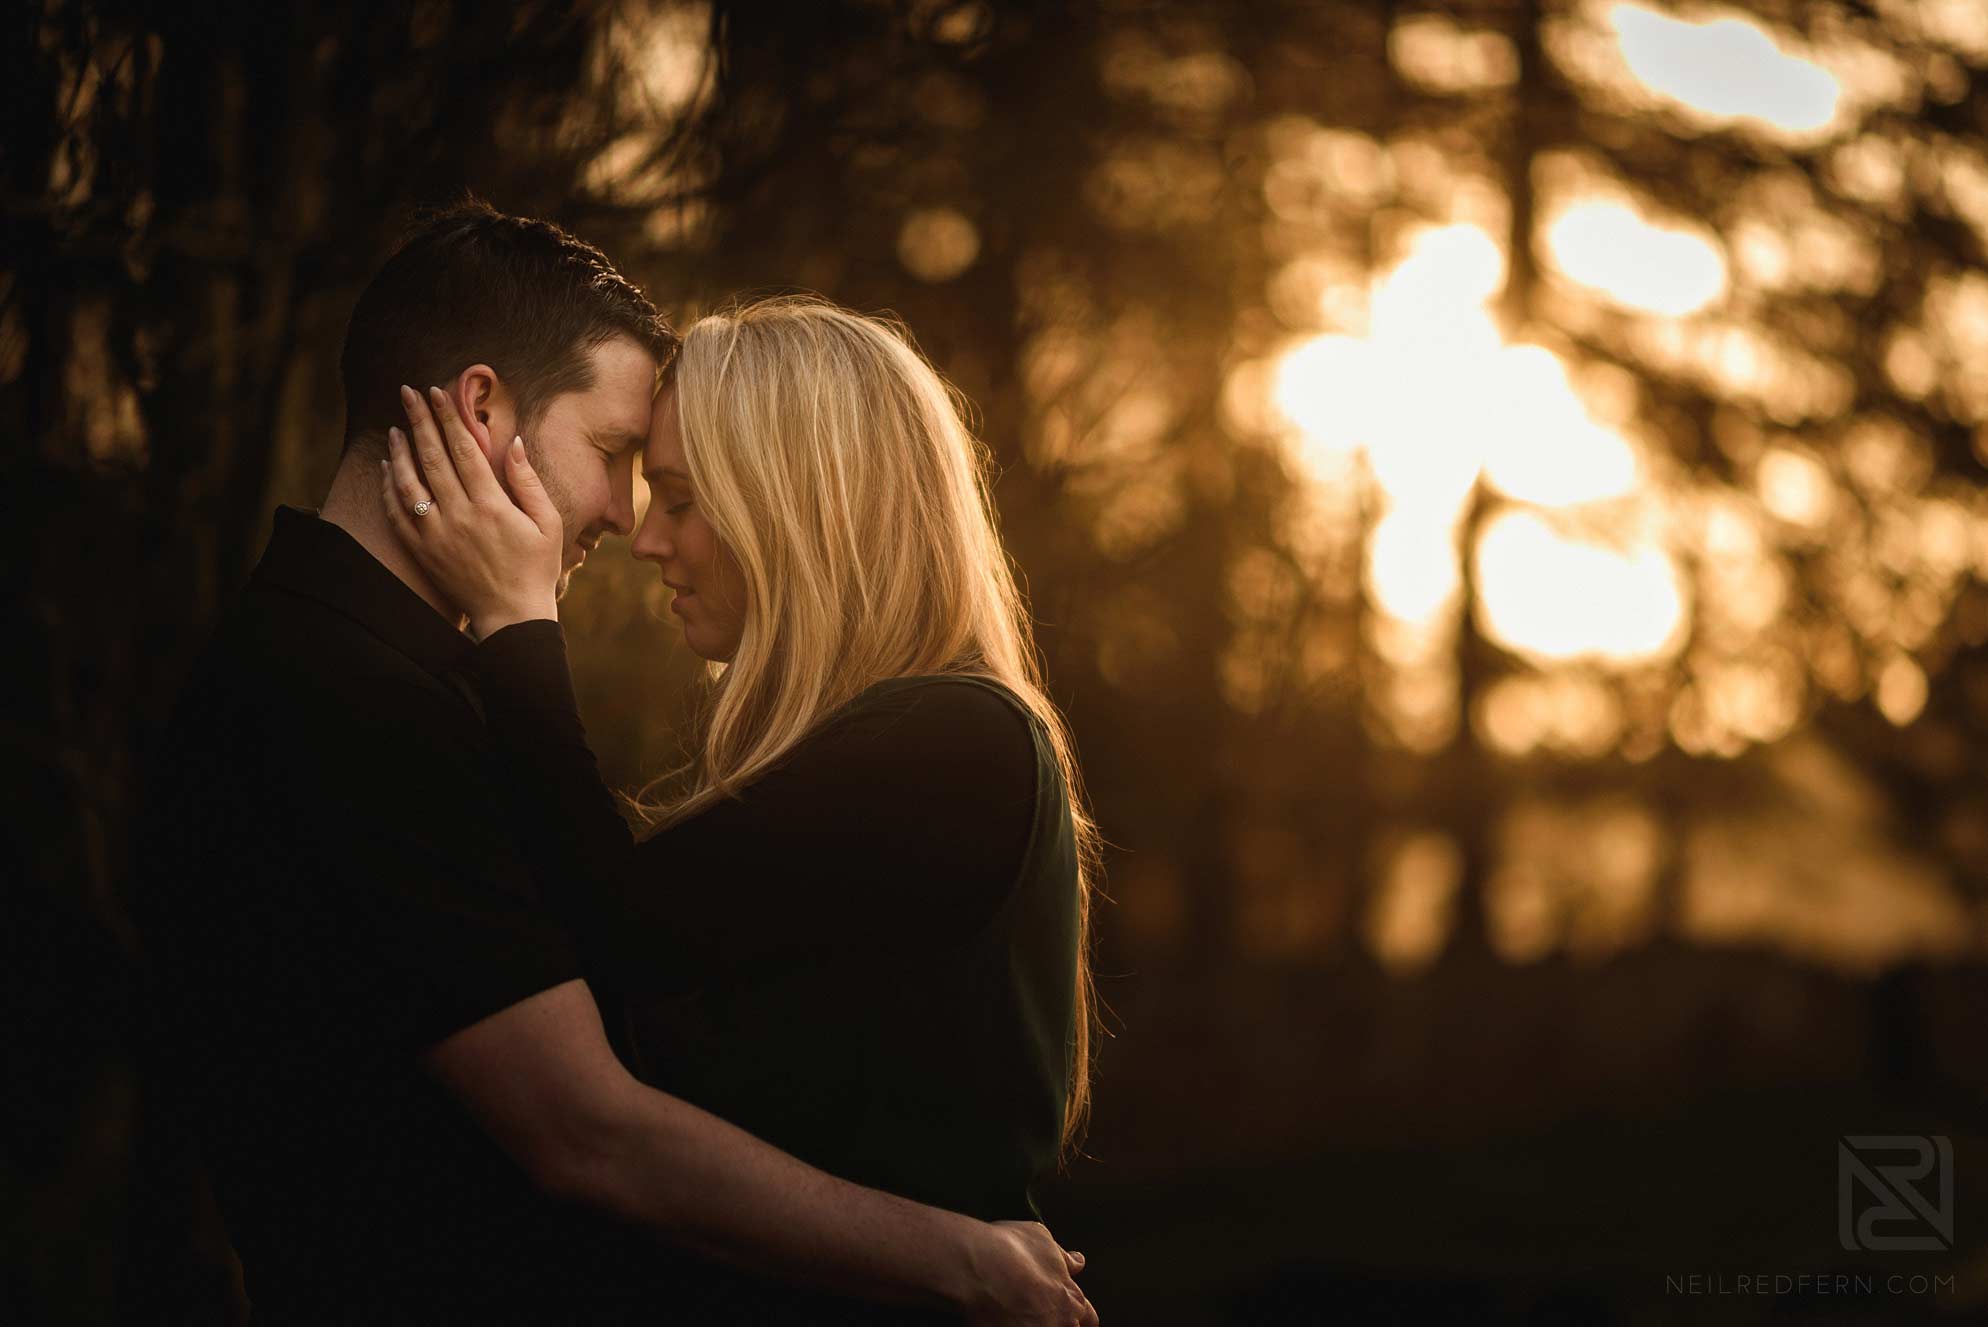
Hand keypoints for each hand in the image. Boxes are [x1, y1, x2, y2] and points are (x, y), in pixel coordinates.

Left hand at [381, 384, 562, 638]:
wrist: (511, 615)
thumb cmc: (536, 568)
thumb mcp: (547, 523)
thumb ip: (528, 482)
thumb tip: (512, 442)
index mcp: (490, 505)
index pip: (463, 449)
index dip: (449, 418)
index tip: (437, 392)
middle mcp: (458, 516)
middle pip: (432, 457)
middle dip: (419, 420)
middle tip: (407, 393)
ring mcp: (436, 535)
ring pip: (409, 483)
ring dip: (399, 451)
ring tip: (395, 427)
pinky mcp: (423, 552)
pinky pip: (398, 514)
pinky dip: (390, 488)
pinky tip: (388, 469)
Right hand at [962, 1221, 1095, 1326]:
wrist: (977, 1265)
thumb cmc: (1011, 1248)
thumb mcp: (1042, 1239)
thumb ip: (1063, 1257)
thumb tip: (1077, 1261)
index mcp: (1071, 1299)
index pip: (1088, 1317)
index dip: (1078, 1314)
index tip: (1067, 1310)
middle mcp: (1059, 1323)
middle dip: (1057, 1322)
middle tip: (1037, 1310)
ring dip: (1034, 1324)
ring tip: (1017, 1314)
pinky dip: (1007, 1325)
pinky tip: (999, 1319)